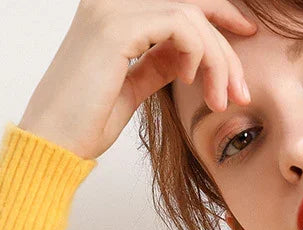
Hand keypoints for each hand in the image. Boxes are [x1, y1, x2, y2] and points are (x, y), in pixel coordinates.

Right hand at [17, 0, 256, 159]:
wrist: (54, 143)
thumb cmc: (87, 121)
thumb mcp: (133, 85)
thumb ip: (159, 63)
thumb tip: (190, 56)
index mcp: (114, 12)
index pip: (179, 0)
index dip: (219, 12)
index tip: (247, 37)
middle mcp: (111, 1)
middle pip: (191, 6)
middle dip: (226, 49)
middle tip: (241, 92)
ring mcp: (111, 9)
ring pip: (191, 16)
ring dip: (218, 61)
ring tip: (220, 101)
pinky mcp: (116, 28)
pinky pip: (181, 26)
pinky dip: (199, 54)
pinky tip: (194, 82)